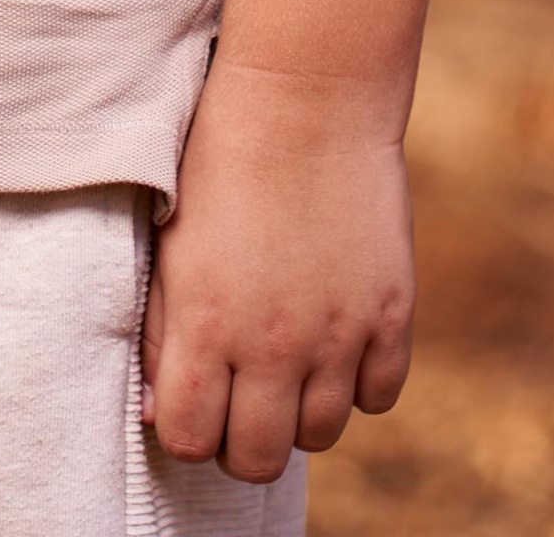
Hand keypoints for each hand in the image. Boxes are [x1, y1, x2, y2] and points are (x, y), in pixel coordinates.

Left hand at [142, 54, 415, 482]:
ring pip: (320, 435)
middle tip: (243, 396)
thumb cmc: (221, 160)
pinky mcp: (390, 312)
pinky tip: (337, 338)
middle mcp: (271, 343)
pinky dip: (358, 381)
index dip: (188, 429)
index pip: (190, 441)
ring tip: (290, 362)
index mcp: (205, 323)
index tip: (195, 400)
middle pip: (257, 458)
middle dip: (242, 438)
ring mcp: (337, 333)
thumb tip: (163, 413)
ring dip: (300, 411)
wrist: (305, 95)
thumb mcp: (171, 243)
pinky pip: (378, 395)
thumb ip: (162, 334)